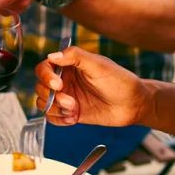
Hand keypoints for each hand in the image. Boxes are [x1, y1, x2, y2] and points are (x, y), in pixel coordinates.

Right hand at [34, 47, 148, 126]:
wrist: (134, 104)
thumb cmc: (120, 81)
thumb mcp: (99, 65)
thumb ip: (75, 56)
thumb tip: (52, 55)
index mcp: (68, 66)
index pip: (44, 68)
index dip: (46, 76)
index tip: (58, 84)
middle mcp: (64, 81)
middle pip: (40, 87)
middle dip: (52, 96)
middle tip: (70, 102)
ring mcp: (66, 97)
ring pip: (43, 103)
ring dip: (55, 108)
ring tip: (73, 110)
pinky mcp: (70, 113)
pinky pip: (52, 117)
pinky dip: (58, 119)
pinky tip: (73, 118)